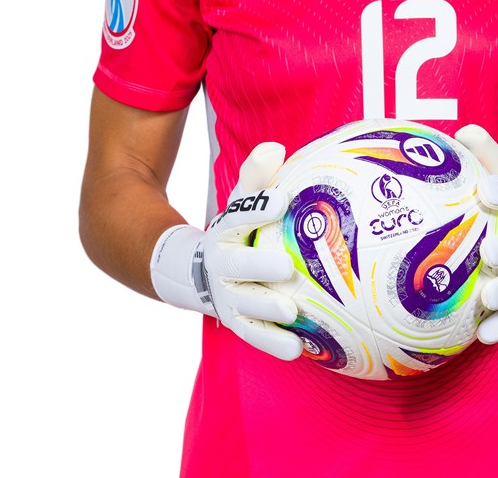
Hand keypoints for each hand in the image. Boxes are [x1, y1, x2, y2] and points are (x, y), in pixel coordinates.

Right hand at [150, 142, 301, 361]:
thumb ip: (257, 176)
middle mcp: (223, 265)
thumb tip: (275, 148)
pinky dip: (273, 344)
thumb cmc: (239, 229)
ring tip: (291, 312)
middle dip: (259, 267)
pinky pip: (254, 335)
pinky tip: (299, 348)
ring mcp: (228, 297)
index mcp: (226, 230)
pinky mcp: (238, 323)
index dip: (258, 208)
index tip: (282, 199)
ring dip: (267, 311)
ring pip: (245, 305)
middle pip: (238, 266)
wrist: (198, 271)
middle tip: (286, 267)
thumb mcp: (242, 198)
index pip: (240, 216)